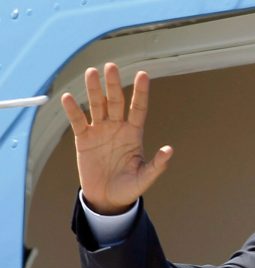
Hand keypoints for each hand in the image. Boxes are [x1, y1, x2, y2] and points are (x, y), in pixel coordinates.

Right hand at [61, 63, 172, 214]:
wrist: (107, 199)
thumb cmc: (129, 188)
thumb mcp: (145, 178)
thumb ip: (157, 165)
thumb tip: (169, 150)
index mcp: (134, 134)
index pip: (138, 109)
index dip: (140, 92)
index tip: (143, 74)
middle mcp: (117, 128)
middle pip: (115, 101)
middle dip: (113, 85)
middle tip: (111, 66)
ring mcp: (100, 131)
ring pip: (97, 106)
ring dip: (93, 90)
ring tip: (91, 72)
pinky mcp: (84, 139)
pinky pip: (78, 121)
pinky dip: (73, 110)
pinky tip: (68, 97)